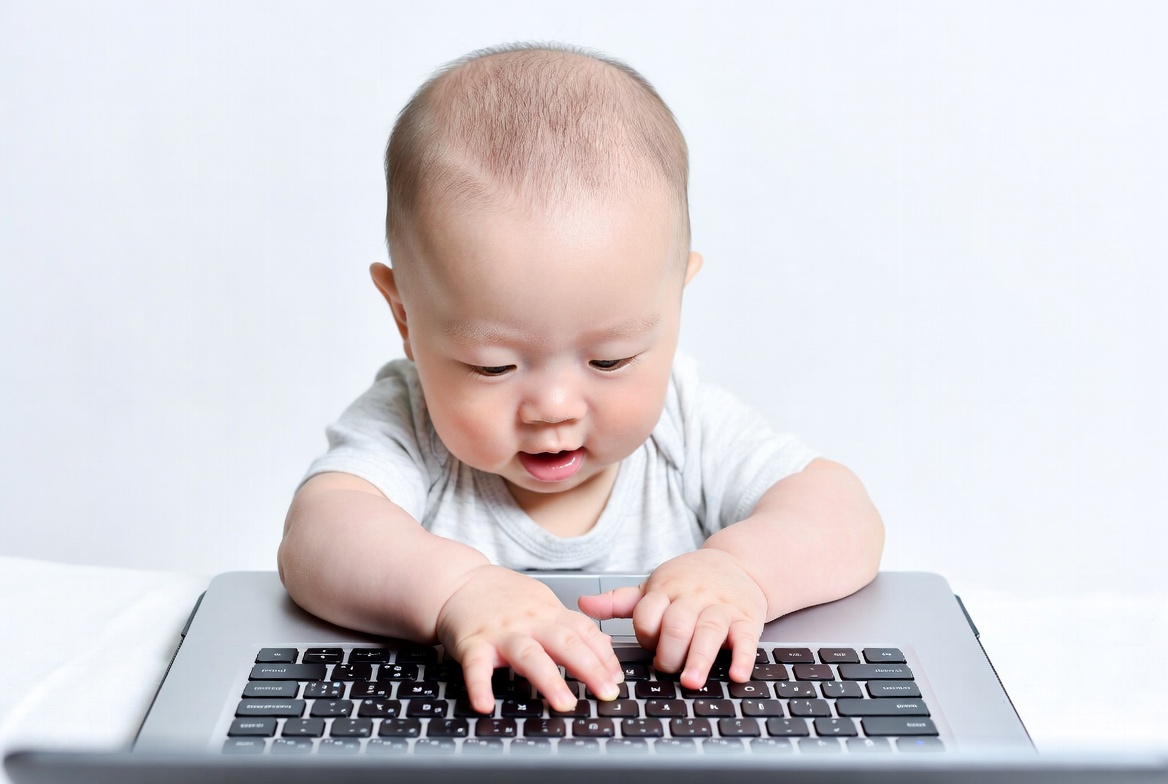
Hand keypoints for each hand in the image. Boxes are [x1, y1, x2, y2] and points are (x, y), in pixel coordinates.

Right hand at [436, 564, 623, 713]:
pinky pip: (476, 667)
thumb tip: (605, 647)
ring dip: (548, 680)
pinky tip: (485, 705)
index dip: (604, 655)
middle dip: (589, 668)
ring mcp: (501, 633)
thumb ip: (572, 626)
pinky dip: (479, 686)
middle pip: (564, 642)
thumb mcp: (543, 603)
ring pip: (529, 655)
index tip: (617, 678)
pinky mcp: (472, 643)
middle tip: (606, 693)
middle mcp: (529, 622)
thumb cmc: (502, 597)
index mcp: (549, 613)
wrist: (459, 581)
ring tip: (564, 704)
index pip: (584, 631)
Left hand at [578, 548, 766, 688]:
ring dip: (700, 657)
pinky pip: (746, 638)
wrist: (737, 563)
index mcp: (666, 590)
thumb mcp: (653, 586)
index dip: (644, 634)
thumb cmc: (689, 581)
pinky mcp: (747, 619)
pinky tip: (737, 674)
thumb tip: (582, 603)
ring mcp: (721, 607)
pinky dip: (743, 657)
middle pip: (677, 624)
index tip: (648, 648)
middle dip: (669, 651)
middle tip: (666, 670)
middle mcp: (693, 597)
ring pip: (710, 630)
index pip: (648, 613)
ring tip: (691, 681)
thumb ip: (619, 601)